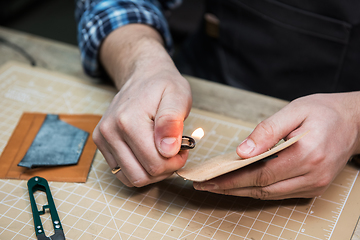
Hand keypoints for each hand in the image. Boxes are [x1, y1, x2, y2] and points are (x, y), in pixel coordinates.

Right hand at [93, 25, 191, 186]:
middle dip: (163, 169)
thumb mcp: (178, 96)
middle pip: (141, 176)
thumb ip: (172, 122)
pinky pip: (121, 172)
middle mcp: (110, 131)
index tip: (183, 148)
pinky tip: (149, 154)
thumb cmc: (163, 86)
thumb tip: (168, 150)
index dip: (175, 162)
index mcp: (129, 120)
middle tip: (174, 152)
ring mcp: (103, 138)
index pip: (155, 164)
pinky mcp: (101, 142)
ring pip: (130, 178)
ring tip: (162, 153)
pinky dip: (138, 169)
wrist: (143, 76)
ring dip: (151, 172)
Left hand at [194, 92, 359, 198]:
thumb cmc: (324, 111)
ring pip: (269, 194)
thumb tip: (241, 151)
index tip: (208, 179)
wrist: (354, 121)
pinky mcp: (314, 187)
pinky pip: (280, 193)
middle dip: (230, 188)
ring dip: (241, 191)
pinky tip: (241, 184)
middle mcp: (312, 175)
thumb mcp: (294, 110)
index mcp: (307, 154)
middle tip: (204, 185)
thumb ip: (267, 131)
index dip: (230, 179)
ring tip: (217, 185)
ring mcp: (315, 184)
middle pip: (262, 188)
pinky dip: (258, 189)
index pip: (260, 174)